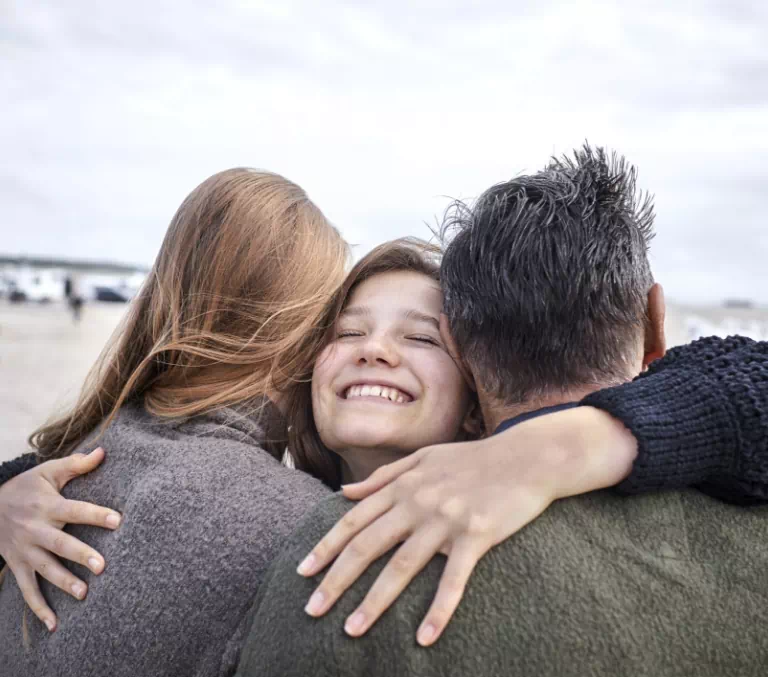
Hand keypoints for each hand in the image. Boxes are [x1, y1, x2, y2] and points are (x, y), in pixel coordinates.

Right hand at [0, 448, 121, 630]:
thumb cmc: (26, 487)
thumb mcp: (47, 472)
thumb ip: (76, 464)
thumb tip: (103, 451)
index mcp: (47, 505)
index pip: (75, 510)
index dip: (96, 515)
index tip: (118, 520)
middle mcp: (35, 529)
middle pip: (60, 544)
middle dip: (80, 555)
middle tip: (103, 566)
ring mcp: (25, 551)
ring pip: (44, 570)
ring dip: (63, 583)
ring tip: (84, 594)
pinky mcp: (17, 566)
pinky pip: (27, 590)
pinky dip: (39, 609)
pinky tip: (54, 625)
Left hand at [297, 406, 636, 644]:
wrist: (526, 457)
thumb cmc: (472, 459)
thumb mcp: (423, 458)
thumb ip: (383, 476)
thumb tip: (345, 492)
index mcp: (403, 484)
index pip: (354, 520)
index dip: (326, 547)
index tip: (302, 572)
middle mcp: (418, 502)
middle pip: (368, 546)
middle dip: (336, 580)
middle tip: (311, 610)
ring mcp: (446, 519)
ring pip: (402, 566)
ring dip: (374, 602)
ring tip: (351, 630)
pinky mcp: (476, 535)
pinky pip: (454, 579)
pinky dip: (438, 609)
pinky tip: (424, 638)